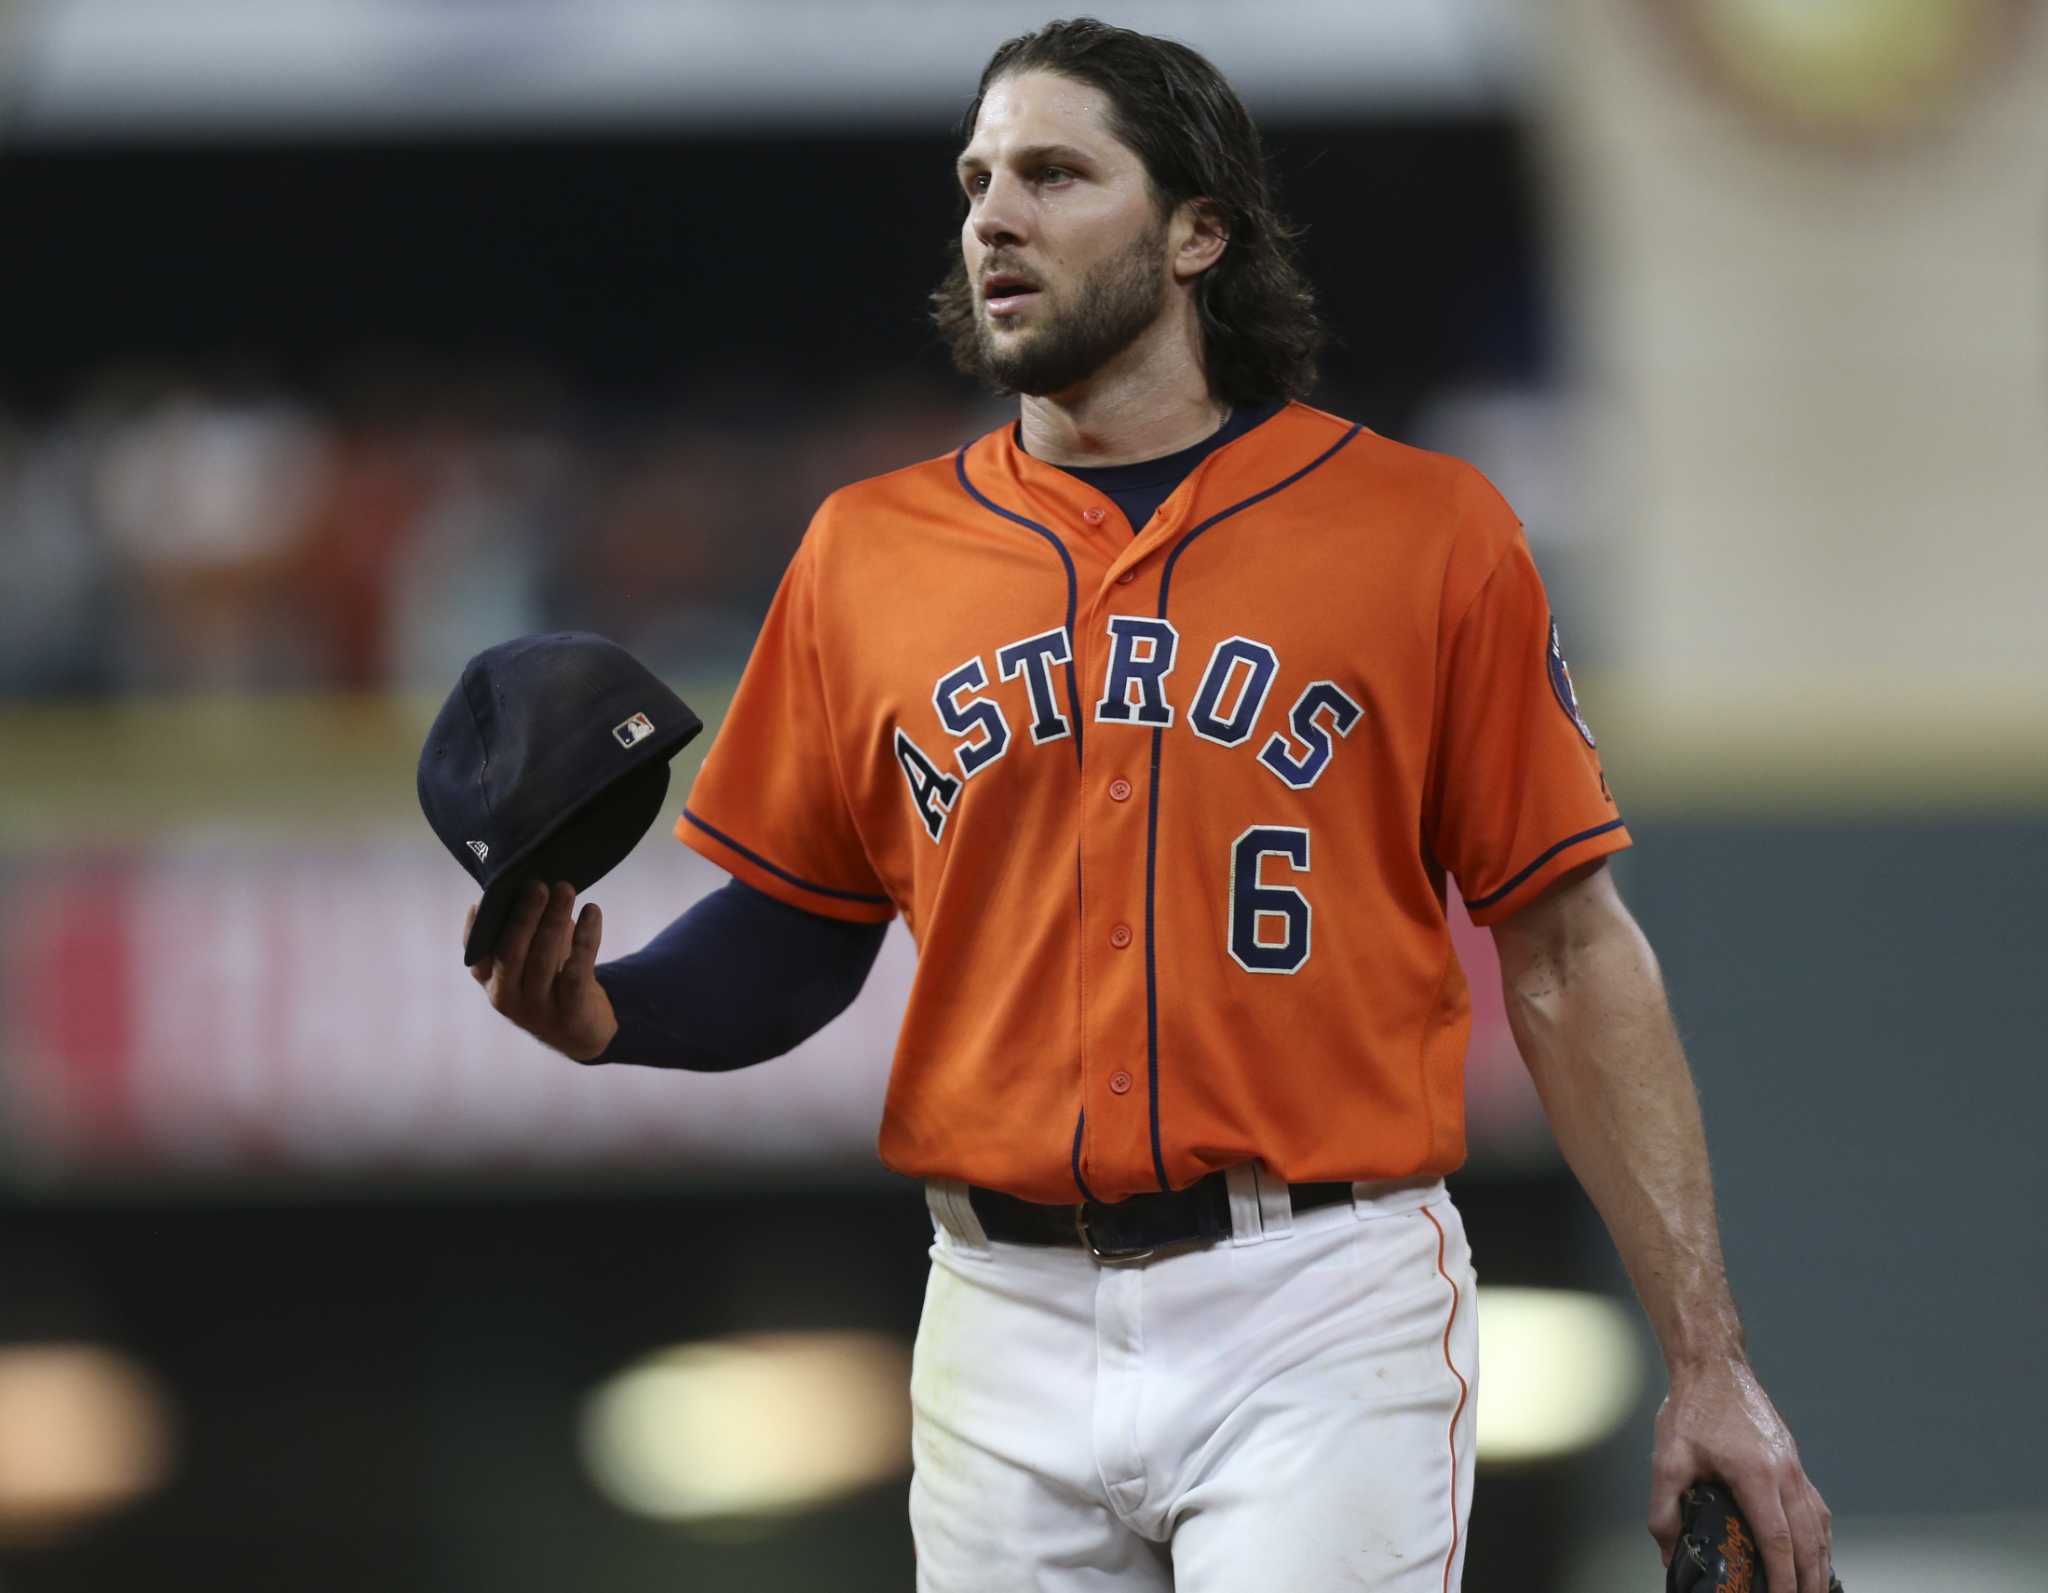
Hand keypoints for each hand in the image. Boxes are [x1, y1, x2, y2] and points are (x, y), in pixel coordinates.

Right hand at [467, 880, 618, 1061]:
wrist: (581, 1032)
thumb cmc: (551, 979)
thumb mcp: (529, 956)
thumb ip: (523, 927)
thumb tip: (529, 879)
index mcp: (489, 980)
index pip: (476, 952)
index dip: (479, 924)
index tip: (489, 894)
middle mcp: (506, 997)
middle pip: (511, 951)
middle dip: (524, 915)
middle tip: (537, 883)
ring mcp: (536, 1009)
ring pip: (543, 958)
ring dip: (555, 919)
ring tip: (565, 889)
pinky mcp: (569, 1013)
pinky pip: (577, 971)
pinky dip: (586, 938)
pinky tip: (592, 911)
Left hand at [1650, 1357, 1832, 1591]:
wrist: (1713, 1366)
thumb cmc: (1691, 1409)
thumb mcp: (1667, 1459)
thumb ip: (1665, 1510)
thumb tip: (1669, 1552)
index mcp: (1756, 1475)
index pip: (1777, 1540)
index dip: (1782, 1578)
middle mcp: (1785, 1473)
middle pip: (1808, 1541)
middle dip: (1808, 1581)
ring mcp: (1795, 1466)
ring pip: (1819, 1526)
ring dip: (1819, 1563)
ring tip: (1812, 1590)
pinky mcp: (1794, 1461)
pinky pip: (1816, 1508)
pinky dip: (1820, 1537)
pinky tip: (1814, 1553)